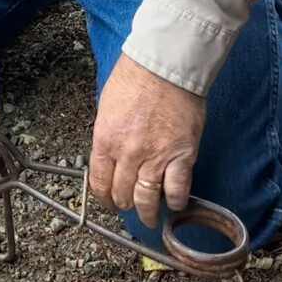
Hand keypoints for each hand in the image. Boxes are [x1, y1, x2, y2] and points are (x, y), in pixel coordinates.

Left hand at [89, 53, 205, 227]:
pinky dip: (175, 202)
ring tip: (149, 216)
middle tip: (128, 205)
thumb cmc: (136, 76)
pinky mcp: (181, 156)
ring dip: (147, 212)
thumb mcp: (107, 106)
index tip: (108, 201)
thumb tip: (110, 155)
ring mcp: (155, 158)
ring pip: (147, 199)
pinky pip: (177, 190)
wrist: (166, 65)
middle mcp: (128, 154)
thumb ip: (108, 135)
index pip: (100, 182)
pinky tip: (173, 203)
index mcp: (106, 140)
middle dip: (123, 204)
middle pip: (122, 194)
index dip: (103, 198)